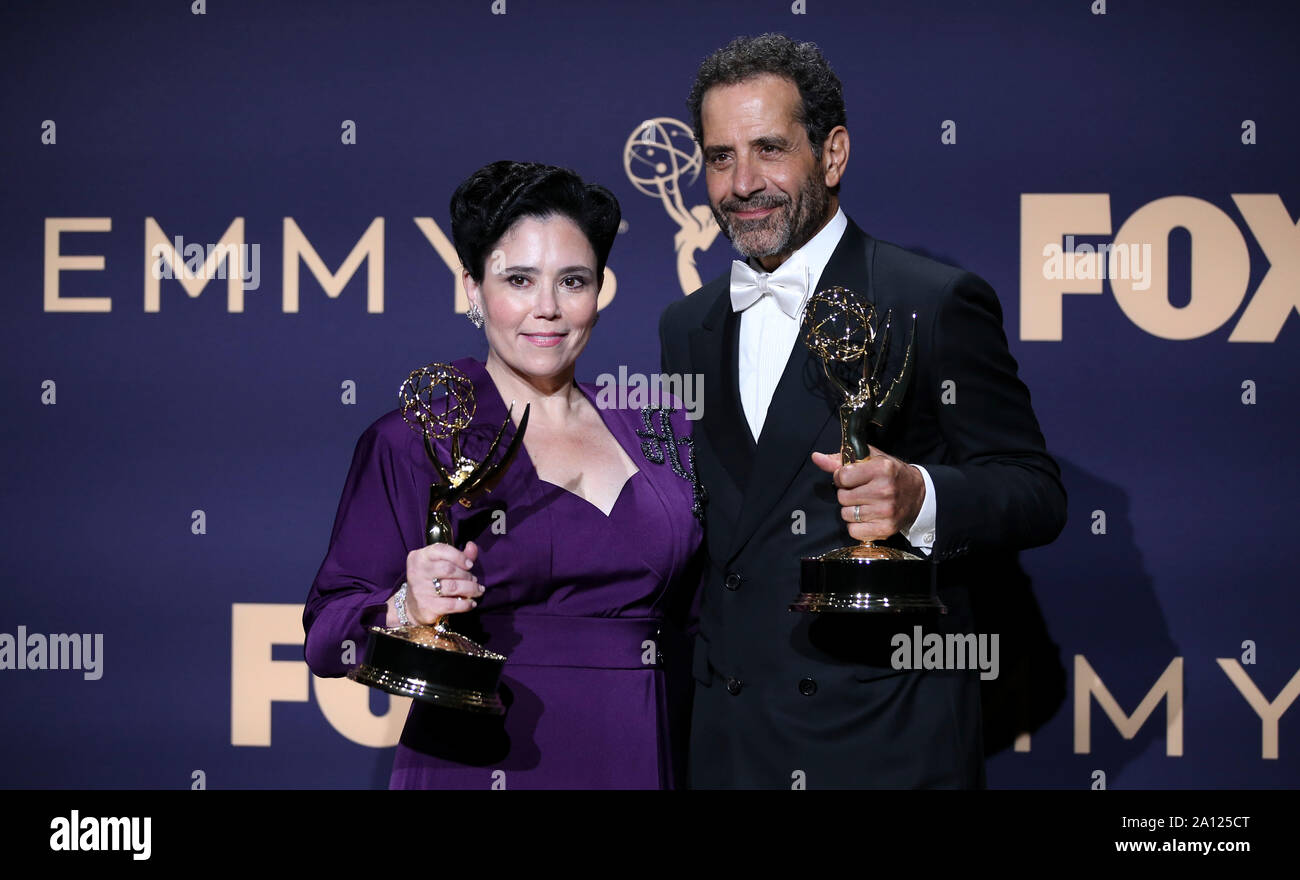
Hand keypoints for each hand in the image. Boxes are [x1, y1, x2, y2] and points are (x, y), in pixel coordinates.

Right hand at [394, 541, 483, 624]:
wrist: (413, 607)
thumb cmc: (432, 580)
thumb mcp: (441, 564)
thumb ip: (459, 555)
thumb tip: (472, 546)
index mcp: (419, 557)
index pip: (441, 550)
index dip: (459, 556)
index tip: (470, 564)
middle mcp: (417, 572)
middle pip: (449, 569)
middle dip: (466, 575)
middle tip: (474, 579)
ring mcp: (421, 591)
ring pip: (453, 587)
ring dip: (471, 589)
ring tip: (478, 590)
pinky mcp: (427, 607)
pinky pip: (452, 605)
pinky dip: (466, 604)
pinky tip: (472, 603)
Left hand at [811, 446, 925, 542]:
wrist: (919, 495)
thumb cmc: (891, 474)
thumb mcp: (870, 460)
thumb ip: (840, 459)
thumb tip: (816, 457)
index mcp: (882, 469)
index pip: (842, 476)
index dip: (841, 477)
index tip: (849, 478)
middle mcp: (885, 490)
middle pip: (842, 497)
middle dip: (846, 494)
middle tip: (859, 491)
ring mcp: (886, 511)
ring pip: (846, 514)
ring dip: (850, 510)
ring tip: (864, 503)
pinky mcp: (886, 529)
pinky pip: (854, 531)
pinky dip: (856, 526)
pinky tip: (867, 516)